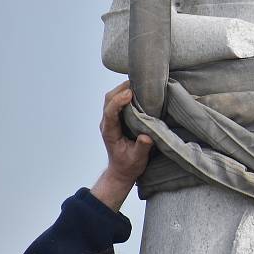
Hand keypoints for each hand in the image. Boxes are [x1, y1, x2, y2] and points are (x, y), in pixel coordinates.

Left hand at [91, 81, 153, 210]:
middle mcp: (108, 123)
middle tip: (138, 82)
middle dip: (121, 89)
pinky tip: (138, 92)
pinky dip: (126, 93)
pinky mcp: (117, 119)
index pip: (110, 112)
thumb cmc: (129, 165)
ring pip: (111, 98)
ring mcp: (111, 120)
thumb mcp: (138, 159)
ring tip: (140, 84)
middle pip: (108, 99)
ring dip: (123, 89)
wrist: (121, 171)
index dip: (118, 101)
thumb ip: (142, 147)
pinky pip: (118, 101)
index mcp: (110, 132)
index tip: (130, 94)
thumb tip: (146, 136)